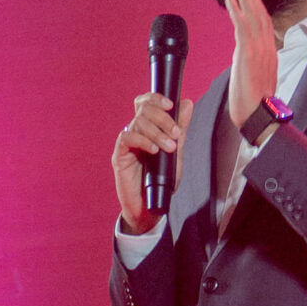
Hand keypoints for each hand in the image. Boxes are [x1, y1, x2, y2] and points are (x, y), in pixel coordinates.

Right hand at [113, 91, 193, 233]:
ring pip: (138, 123)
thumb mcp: (176, 153)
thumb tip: (187, 103)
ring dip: (157, 132)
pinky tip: (154, 151)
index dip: (155, 98)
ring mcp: (127, 142)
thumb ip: (180, 130)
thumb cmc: (162, 180)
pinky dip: (143, 141)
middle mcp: (136, 131)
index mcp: (148, 128)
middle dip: (162, 118)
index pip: (146, 103)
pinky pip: (127, 138)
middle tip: (175, 133)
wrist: (150, 207)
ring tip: (169, 147)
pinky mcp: (119, 155)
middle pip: (143, 109)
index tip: (171, 105)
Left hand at [225, 0, 277, 128]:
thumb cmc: (255, 104)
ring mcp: (259, 50)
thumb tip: (243, 60)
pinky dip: (237, 11)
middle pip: (261, 15)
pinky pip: (243, 26)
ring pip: (254, 16)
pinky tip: (231, 0)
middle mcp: (267, 49)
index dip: (257, 9)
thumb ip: (251, 65)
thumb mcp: (255, 79)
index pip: (265, 25)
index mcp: (269, 55)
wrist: (259, 117)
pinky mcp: (248, 54)